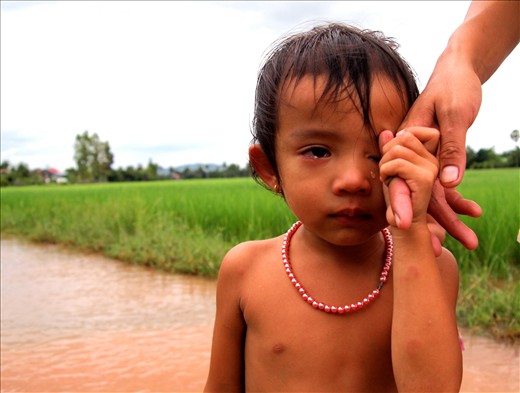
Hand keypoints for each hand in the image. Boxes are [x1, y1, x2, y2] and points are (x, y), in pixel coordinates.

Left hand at [379, 128, 439, 227]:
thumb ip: (388, 150)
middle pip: (403, 137)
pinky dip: (386, 172)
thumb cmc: (395, 197)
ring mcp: (431, 168)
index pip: (410, 132)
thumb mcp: (389, 168)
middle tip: (388, 172)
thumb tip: (385, 133)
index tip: (391, 160)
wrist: (403, 223)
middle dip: (387, 153)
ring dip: (385, 165)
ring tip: (389, 179)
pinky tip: (389, 182)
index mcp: (428, 155)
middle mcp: (433, 159)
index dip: (394, 142)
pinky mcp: (424, 179)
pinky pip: (397, 164)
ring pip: (397, 150)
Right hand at [396, 53, 482, 248]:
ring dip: (451, 217)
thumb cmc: (453, 87)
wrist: (458, 72)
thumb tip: (449, 184)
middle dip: (434, 223)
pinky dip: (458, 198)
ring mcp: (423, 160)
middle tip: (442, 250)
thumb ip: (451, 149)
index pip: (400, 180)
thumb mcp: (455, 116)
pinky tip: (472, 212)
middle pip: (419, 194)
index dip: (403, 205)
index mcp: (406, 144)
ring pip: (434, 195)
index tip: (406, 230)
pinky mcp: (437, 160)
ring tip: (470, 241)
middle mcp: (411, 156)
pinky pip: (446, 184)